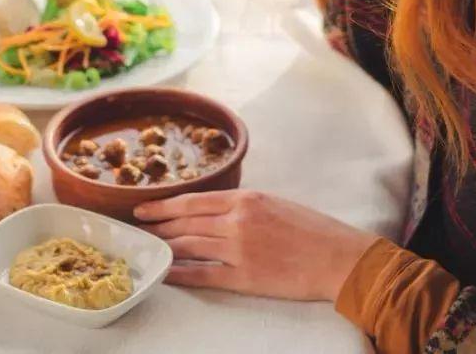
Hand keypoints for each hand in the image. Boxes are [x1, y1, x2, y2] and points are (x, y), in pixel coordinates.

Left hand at [135, 189, 377, 300]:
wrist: (338, 257)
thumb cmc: (312, 229)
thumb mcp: (275, 203)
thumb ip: (243, 205)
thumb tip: (214, 211)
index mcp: (246, 199)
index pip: (192, 201)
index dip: (163, 205)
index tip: (144, 208)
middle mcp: (238, 221)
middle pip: (185, 223)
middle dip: (158, 226)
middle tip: (137, 229)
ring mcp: (239, 249)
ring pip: (189, 247)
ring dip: (165, 248)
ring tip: (148, 250)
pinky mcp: (245, 277)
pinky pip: (203, 275)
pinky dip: (181, 275)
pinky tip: (166, 274)